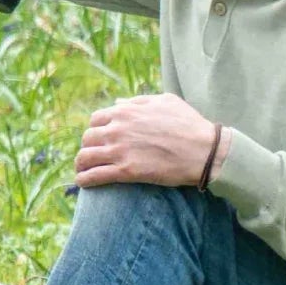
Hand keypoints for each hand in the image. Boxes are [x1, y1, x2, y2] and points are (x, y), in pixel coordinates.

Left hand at [74, 93, 224, 189]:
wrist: (204, 150)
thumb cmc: (189, 124)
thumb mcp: (164, 101)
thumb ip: (137, 101)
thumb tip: (118, 103)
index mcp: (125, 111)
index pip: (96, 120)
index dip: (96, 130)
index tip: (99, 139)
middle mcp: (117, 129)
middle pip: (87, 138)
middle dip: (88, 147)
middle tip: (92, 156)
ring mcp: (120, 150)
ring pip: (85, 157)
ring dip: (81, 164)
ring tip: (82, 171)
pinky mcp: (126, 171)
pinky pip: (95, 176)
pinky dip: (84, 180)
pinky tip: (83, 183)